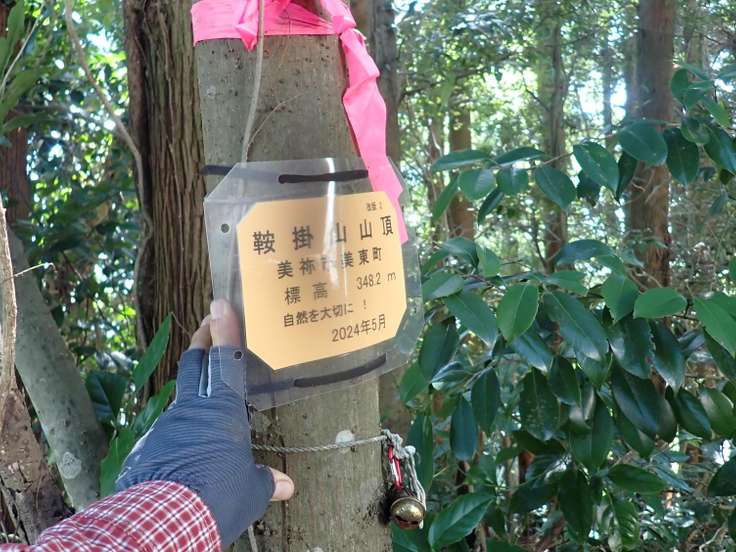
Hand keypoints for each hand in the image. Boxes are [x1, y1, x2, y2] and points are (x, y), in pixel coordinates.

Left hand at [116, 300, 293, 546]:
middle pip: (194, 363)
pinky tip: (185, 455)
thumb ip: (266, 482)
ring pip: (181, 402)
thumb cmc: (217, 496)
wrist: (161, 520)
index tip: (219, 303)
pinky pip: (167, 435)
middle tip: (206, 321)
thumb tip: (286, 486)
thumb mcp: (250, 491)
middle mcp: (191, 410)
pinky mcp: (146, 448)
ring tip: (206, 411)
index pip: (225, 360)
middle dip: (202, 339)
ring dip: (194, 397)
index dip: (224, 329)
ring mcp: (165, 427)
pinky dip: (179, 436)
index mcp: (222, 411)